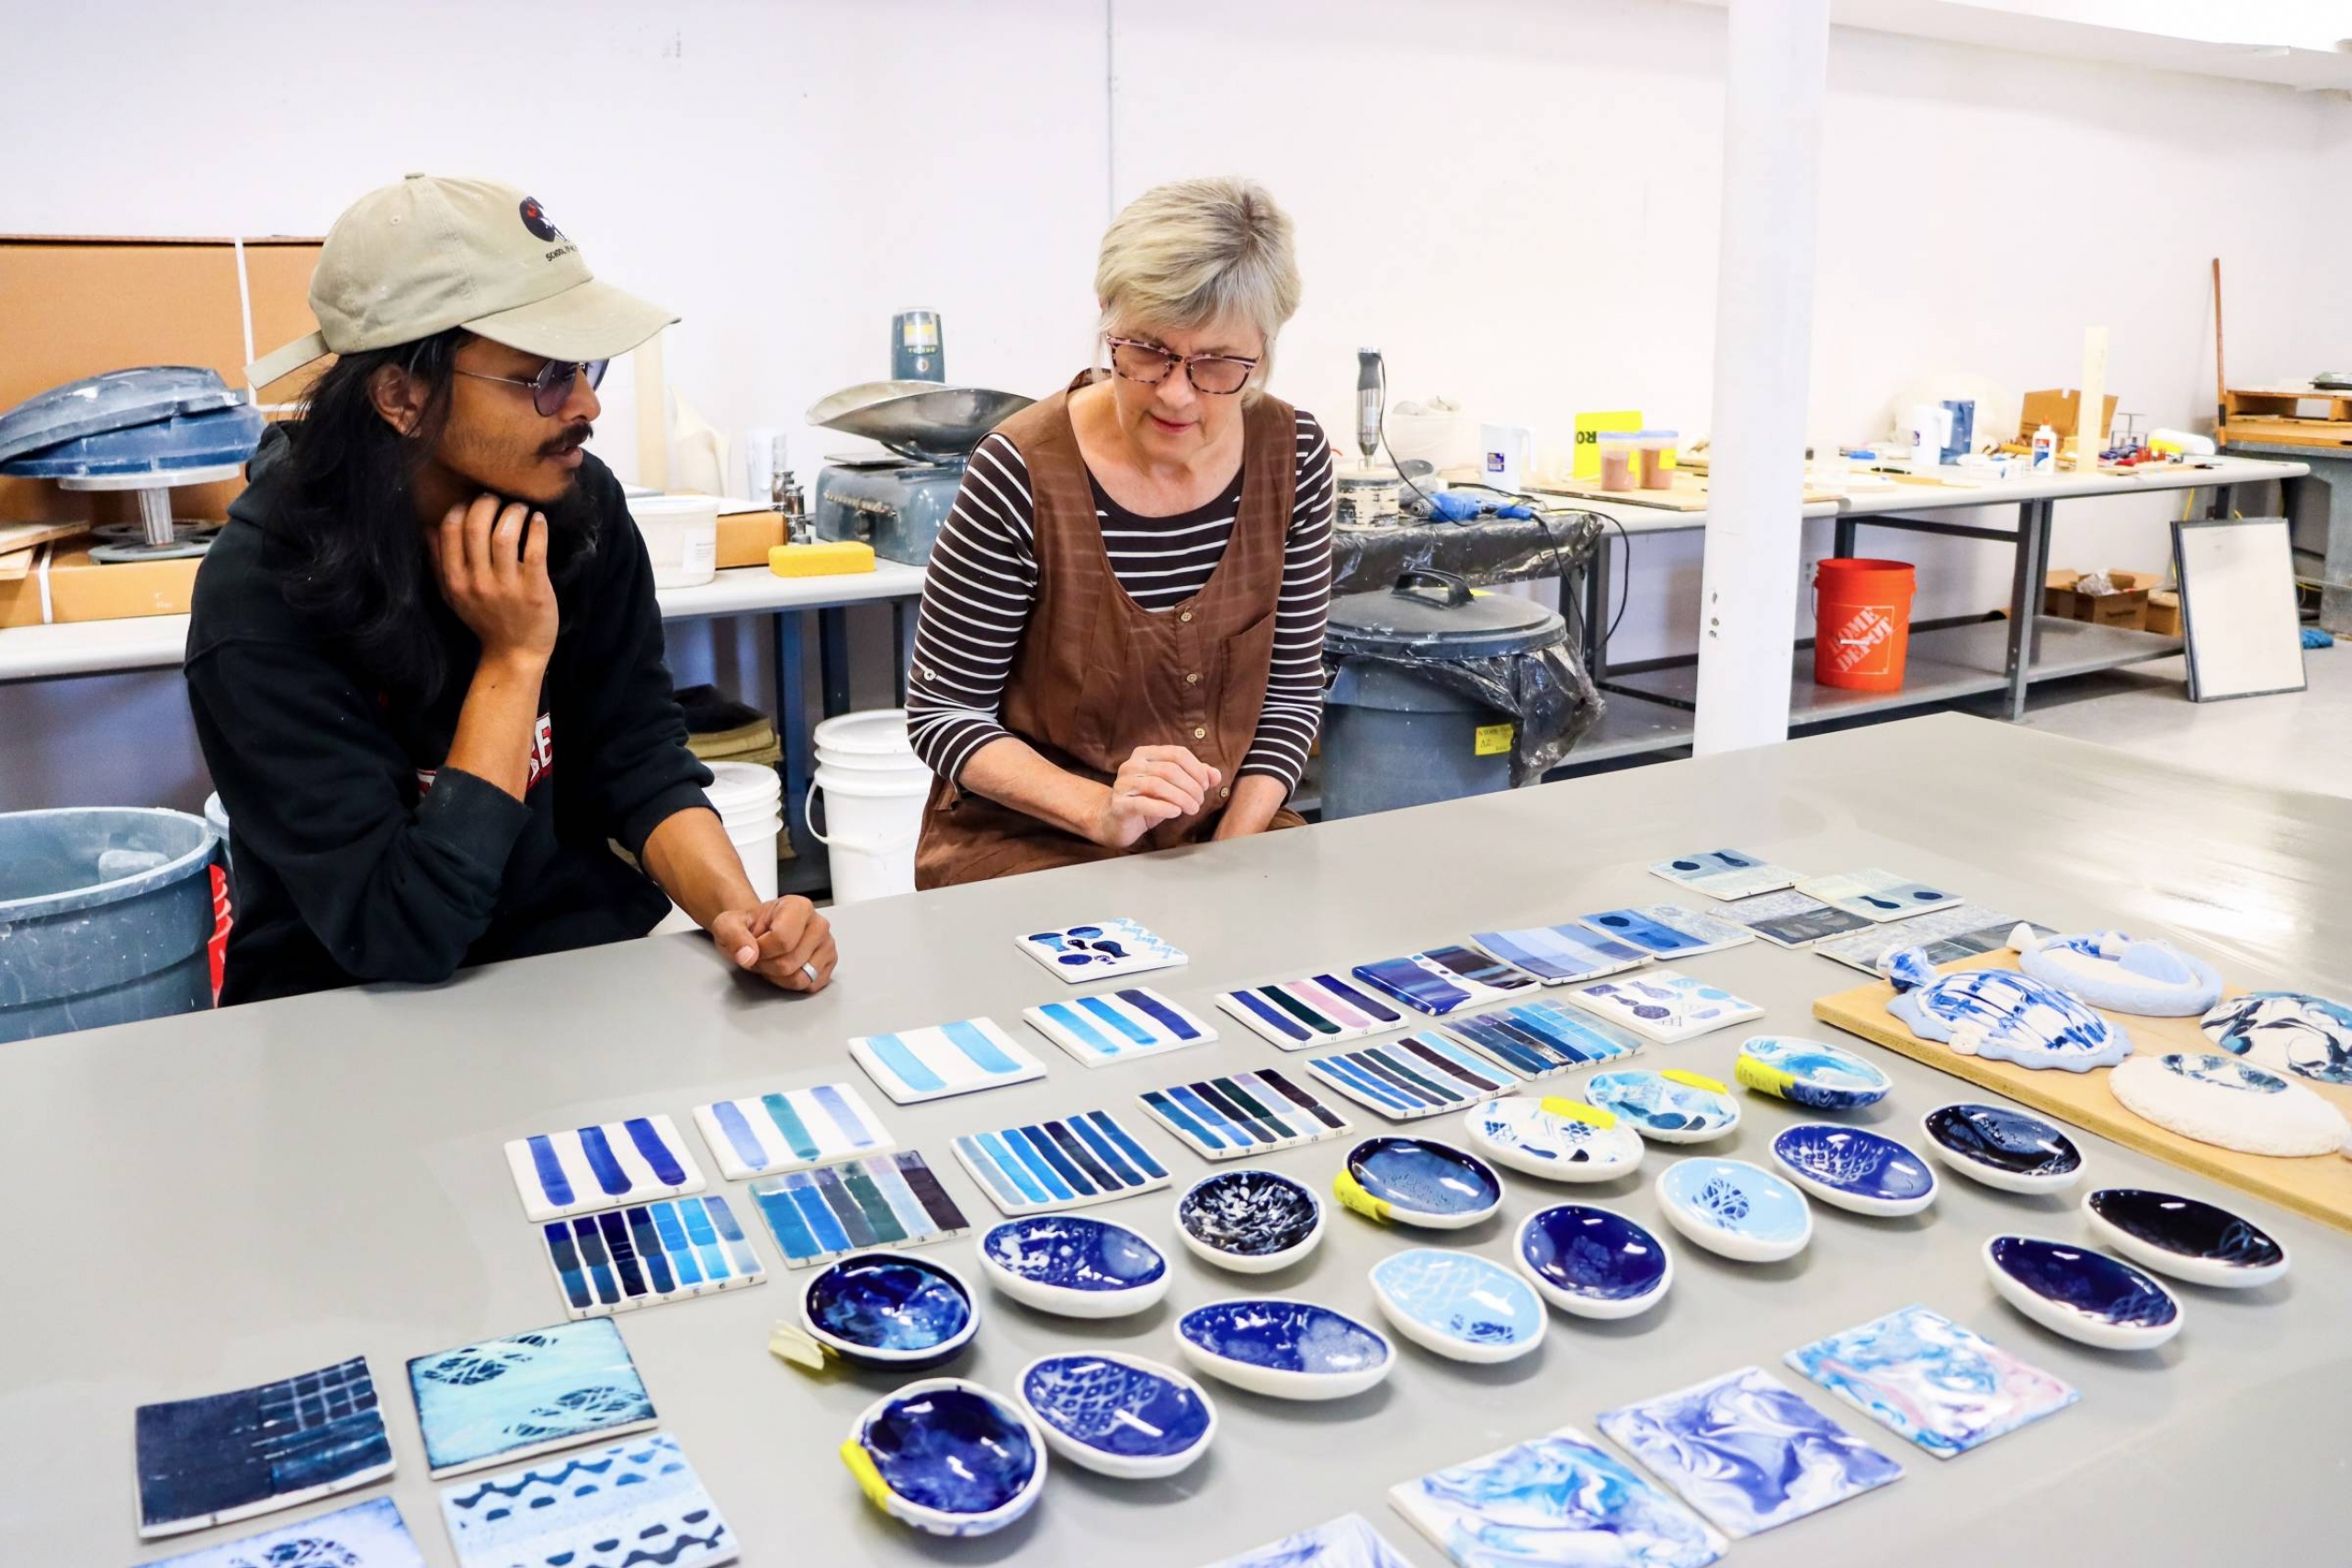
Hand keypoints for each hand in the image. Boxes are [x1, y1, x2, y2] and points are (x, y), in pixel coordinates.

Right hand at [425, 495, 557, 663]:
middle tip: (498, 499)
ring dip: (513, 512)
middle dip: (487, 503)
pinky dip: (537, 529)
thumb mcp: (453, 595)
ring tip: (519, 507)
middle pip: (476, 527)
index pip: (450, 531)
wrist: (515, 653)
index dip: (461, 508)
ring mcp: (507, 587)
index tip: (473, 502)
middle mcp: (478, 582)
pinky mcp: (535, 591)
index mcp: (455, 580)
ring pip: (505, 535)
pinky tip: (538, 520)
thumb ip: (438, 563)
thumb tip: (427, 527)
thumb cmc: (485, 619)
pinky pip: (535, 551)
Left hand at [709, 896, 835, 992]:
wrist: (760, 931)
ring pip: (801, 978)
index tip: (754, 945)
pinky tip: (786, 969)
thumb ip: (733, 935)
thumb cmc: (750, 927)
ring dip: (778, 977)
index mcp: (799, 906)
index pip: (782, 940)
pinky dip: (792, 984)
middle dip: (767, 966)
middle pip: (789, 963)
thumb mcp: (728, 924)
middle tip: (761, 955)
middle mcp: (818, 923)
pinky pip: (810, 986)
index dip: (761, 950)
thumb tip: (747, 955)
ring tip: (773, 961)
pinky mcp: (829, 963)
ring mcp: (827, 944)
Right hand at [1087, 745, 1220, 848]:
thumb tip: (1216, 775)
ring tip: (1192, 808)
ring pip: (1159, 785)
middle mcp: (1132, 765)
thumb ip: (1193, 777)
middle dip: (1191, 786)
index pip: (1178, 753)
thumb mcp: (1172, 787)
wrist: (1115, 820)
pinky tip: (1176, 812)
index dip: (1197, 769)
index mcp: (1145, 754)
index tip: (1206, 784)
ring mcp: (1123, 784)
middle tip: (1199, 801)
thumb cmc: (1146, 800)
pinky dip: (1164, 808)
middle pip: (1170, 770)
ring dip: (1182, 798)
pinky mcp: (1120, 804)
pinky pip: (1144, 803)